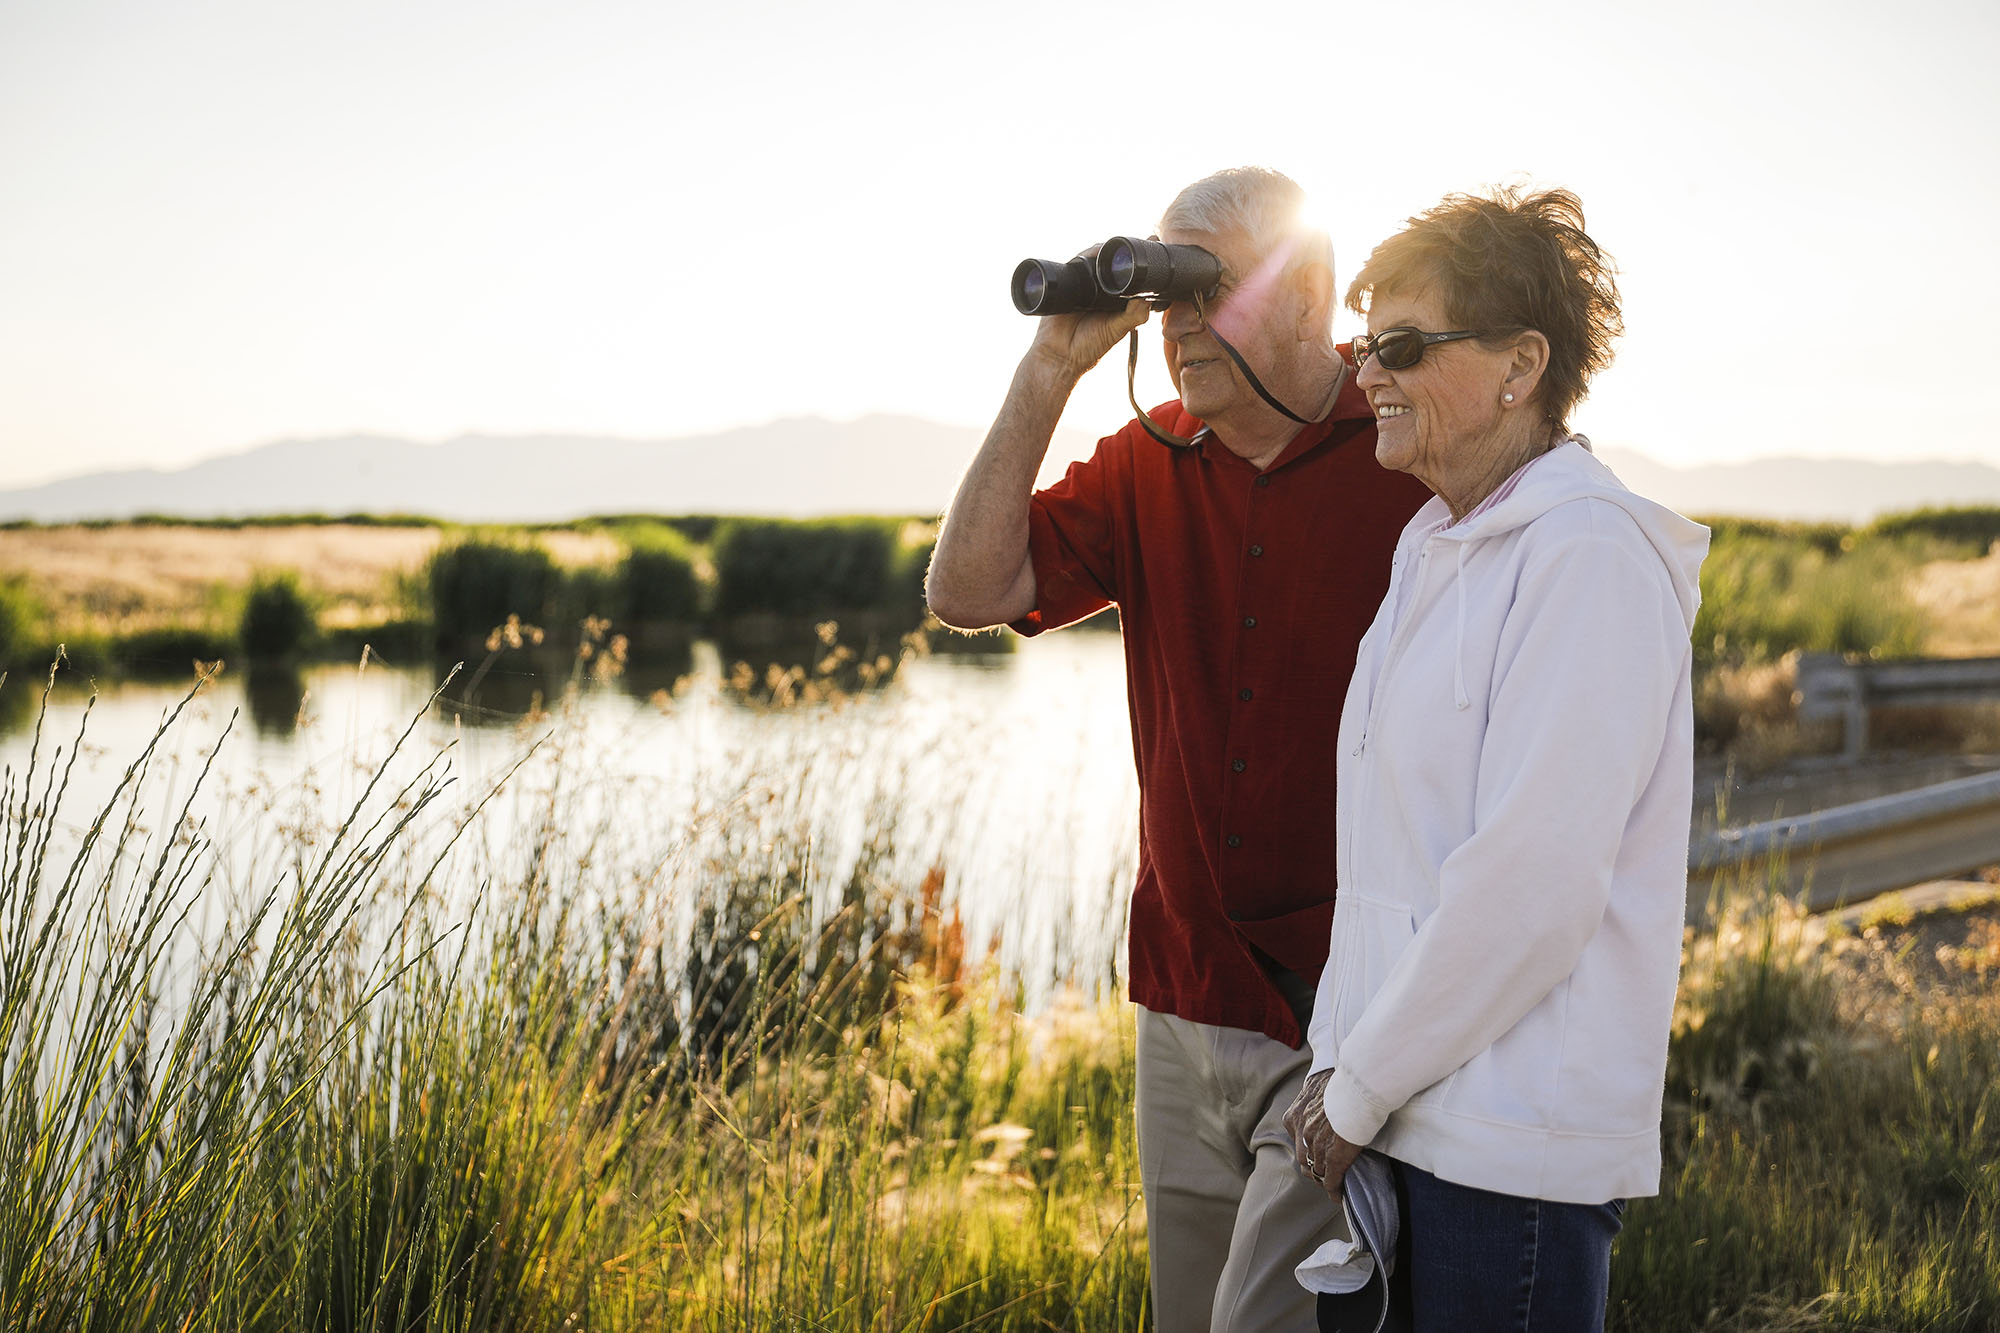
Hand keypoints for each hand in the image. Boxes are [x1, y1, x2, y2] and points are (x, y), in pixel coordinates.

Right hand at [1023, 247, 1152, 381]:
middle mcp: (1102, 290)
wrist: (1059, 355)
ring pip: (1098, 260)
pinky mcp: (1069, 281)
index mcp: (1117, 301)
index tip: (1154, 246)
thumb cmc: (1088, 347)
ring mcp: (1085, 284)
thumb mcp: (1117, 330)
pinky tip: (1096, 251)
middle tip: (1140, 241)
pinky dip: (1087, 255)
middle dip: (1126, 252)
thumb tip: (1148, 297)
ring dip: (1107, 250)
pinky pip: (1078, 263)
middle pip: (1114, 263)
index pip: (1132, 276)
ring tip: (1120, 245)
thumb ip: (1134, 315)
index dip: (1142, 263)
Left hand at [1284, 1068, 1365, 1199]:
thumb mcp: (1316, 1090)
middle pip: (1304, 1160)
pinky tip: (1338, 1195)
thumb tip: (1323, 1112)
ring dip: (1325, 1179)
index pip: (1298, 1144)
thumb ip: (1313, 1106)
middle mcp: (1301, 1132)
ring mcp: (1317, 1145)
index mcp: (1294, 1117)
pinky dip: (1334, 1189)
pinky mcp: (1335, 1157)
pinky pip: (1331, 1179)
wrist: (1357, 1082)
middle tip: (1325, 1176)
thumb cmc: (1341, 1080)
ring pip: (1317, 1171)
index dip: (1309, 1153)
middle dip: (1314, 1169)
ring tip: (1333, 1186)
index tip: (1317, 1159)